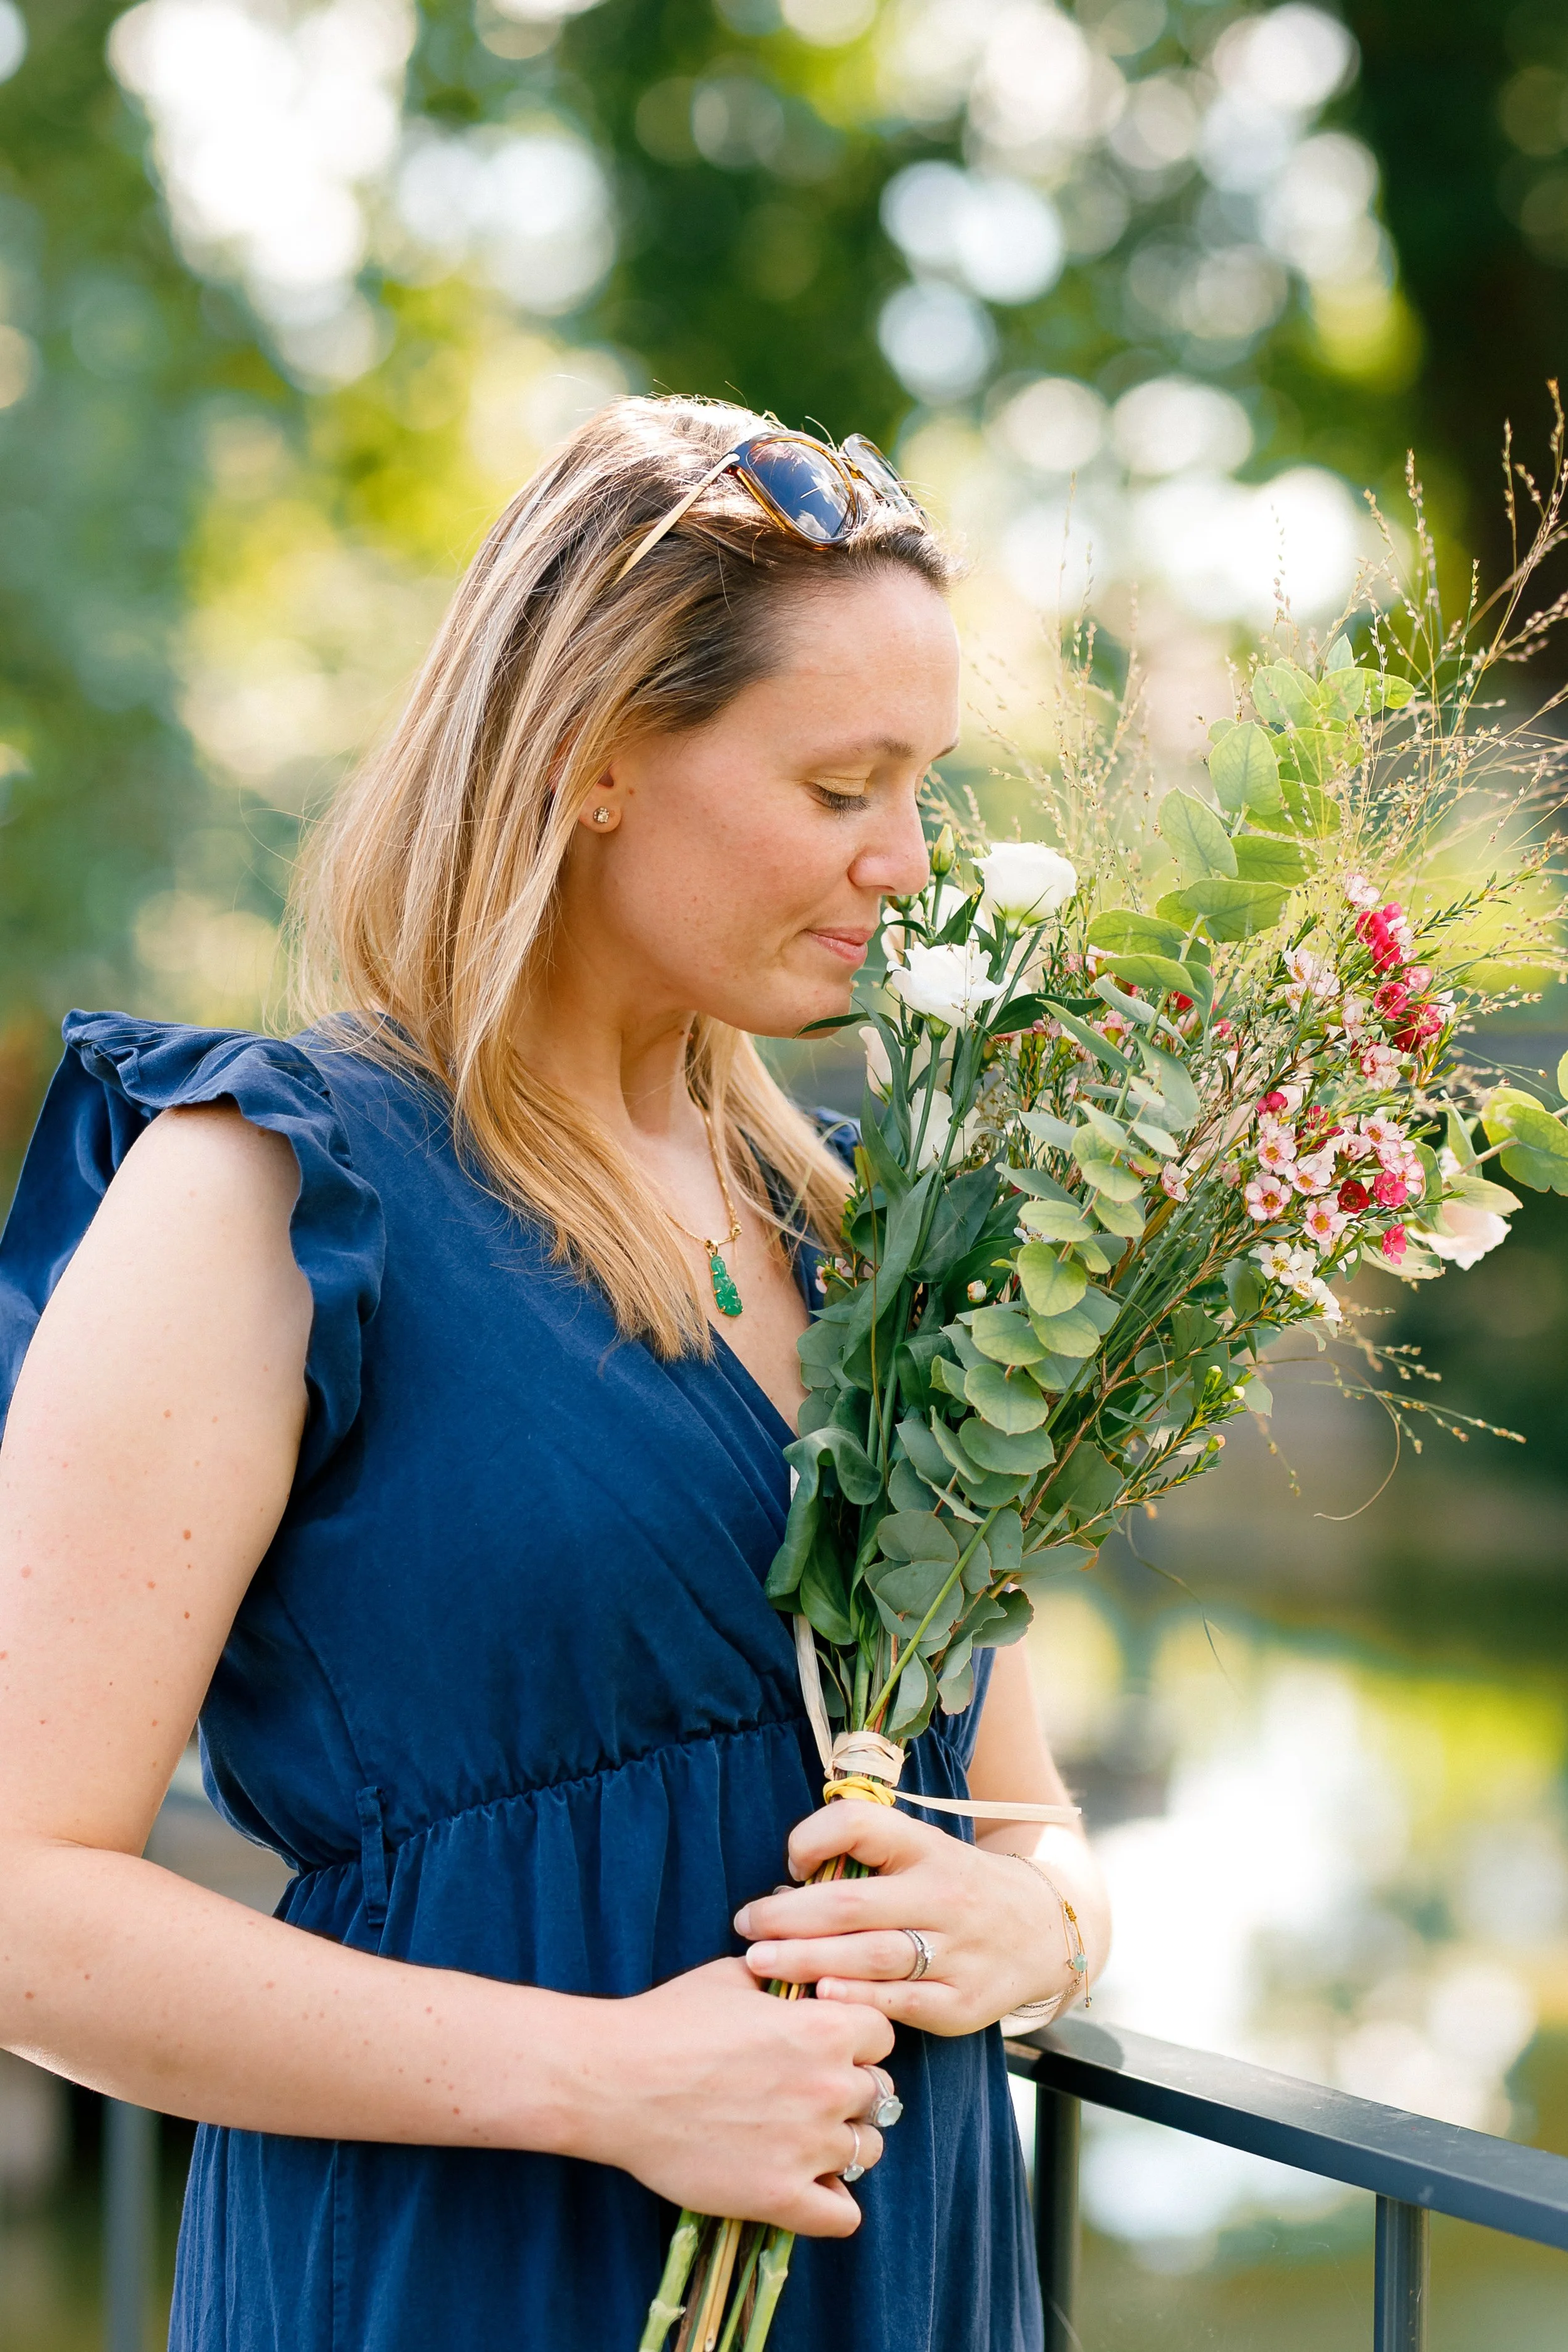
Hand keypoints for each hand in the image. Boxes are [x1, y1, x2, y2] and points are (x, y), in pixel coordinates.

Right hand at [583, 1958, 894, 2236]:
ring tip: (802, 2137)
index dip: (856, 2038)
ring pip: (868, 2152)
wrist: (616, 2081)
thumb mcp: (733, 1977)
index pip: (883, 2036)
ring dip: (843, 2144)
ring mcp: (808, 2147)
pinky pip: (844, 2216)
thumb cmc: (668, 2021)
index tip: (828, 2044)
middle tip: (807, 2092)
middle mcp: (829, 2086)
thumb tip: (804, 1978)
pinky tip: (805, 2186)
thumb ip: (784, 1981)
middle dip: (850, 2090)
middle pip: (879, 2094)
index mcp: (823, 2027)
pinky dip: (831, 2203)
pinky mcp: (780, 2197)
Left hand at [732, 1802, 1073, 2036]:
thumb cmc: (955, 1887)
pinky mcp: (961, 2003)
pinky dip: (857, 1999)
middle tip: (745, 1927)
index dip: (811, 1838)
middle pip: (850, 1903)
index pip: (859, 1824)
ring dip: (807, 1960)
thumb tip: (787, 1882)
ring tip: (759, 1963)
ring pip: (870, 1956)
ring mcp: (956, 1951)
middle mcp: (943, 1895)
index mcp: (926, 1847)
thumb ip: (866, 1859)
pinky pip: (901, 2002)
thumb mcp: (922, 1852)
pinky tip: (820, 1998)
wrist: (1043, 1930)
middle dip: (787, 1917)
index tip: (789, 1864)